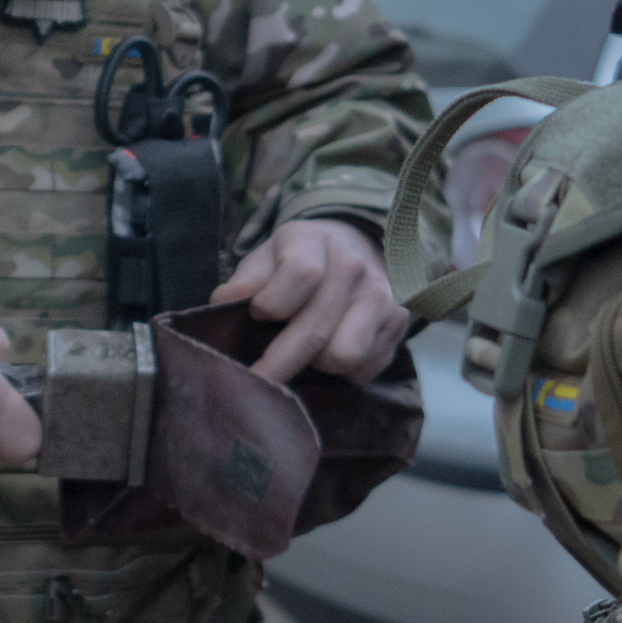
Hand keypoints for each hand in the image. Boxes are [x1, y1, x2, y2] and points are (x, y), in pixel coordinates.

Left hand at [211, 219, 406, 383]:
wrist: (356, 247)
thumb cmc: (298, 259)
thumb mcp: (265, 257)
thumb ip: (244, 280)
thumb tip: (222, 304)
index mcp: (314, 242)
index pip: (300, 275)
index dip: (273, 303)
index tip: (255, 316)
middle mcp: (354, 267)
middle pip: (315, 330)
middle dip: (278, 363)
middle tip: (255, 381)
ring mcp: (381, 296)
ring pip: (343, 356)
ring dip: (316, 365)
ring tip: (303, 352)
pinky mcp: (399, 323)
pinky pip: (366, 367)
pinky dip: (344, 372)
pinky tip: (329, 352)